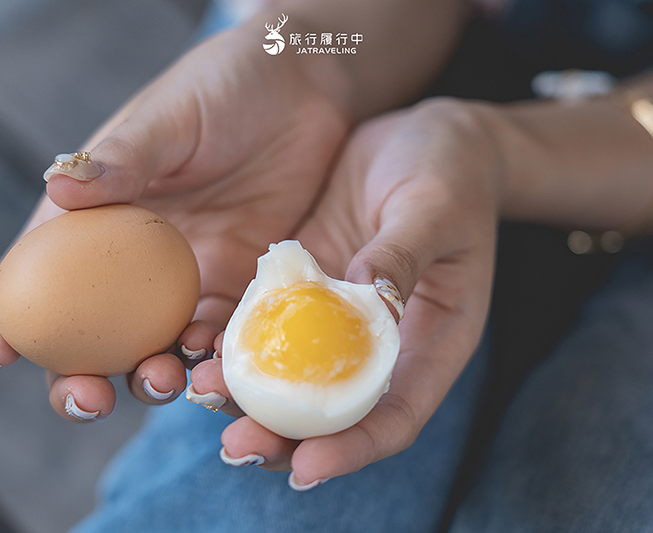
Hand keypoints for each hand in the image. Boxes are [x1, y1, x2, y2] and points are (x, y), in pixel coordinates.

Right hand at [0, 24, 350, 420]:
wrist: (301, 92)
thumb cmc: (223, 90)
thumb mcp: (169, 117)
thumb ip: (124, 155)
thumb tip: (58, 186)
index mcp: (99, 216)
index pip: (38, 272)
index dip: (8, 315)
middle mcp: (135, 260)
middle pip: (91, 333)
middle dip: (76, 375)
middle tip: (86, 397)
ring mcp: (188, 278)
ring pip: (155, 347)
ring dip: (149, 376)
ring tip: (159, 379)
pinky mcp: (241, 285)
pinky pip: (221, 335)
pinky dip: (214, 359)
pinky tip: (217, 368)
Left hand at [188, 98, 500, 486]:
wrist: (429, 138)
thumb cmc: (451, 170)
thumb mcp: (435, 206)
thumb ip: (402, 253)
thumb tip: (365, 299)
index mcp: (434, 339)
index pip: (398, 414)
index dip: (355, 447)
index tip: (306, 467)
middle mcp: (385, 342)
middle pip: (337, 413)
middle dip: (286, 437)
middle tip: (236, 445)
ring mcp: (341, 317)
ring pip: (296, 376)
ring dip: (250, 395)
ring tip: (201, 393)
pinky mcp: (309, 286)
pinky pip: (272, 324)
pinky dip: (240, 341)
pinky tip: (200, 342)